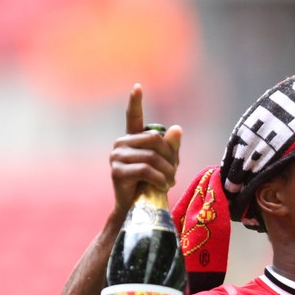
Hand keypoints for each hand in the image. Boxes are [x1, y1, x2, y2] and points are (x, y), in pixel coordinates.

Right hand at [109, 84, 181, 214]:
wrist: (138, 208)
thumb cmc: (152, 184)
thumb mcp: (167, 164)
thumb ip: (171, 147)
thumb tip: (177, 128)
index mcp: (133, 139)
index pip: (133, 116)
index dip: (135, 102)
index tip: (137, 86)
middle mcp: (122, 144)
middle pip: (154, 139)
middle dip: (170, 157)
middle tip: (174, 173)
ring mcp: (117, 157)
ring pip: (151, 156)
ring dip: (167, 171)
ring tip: (170, 182)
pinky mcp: (117, 171)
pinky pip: (146, 170)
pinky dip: (159, 179)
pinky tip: (162, 186)